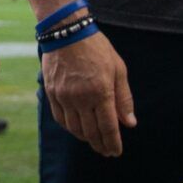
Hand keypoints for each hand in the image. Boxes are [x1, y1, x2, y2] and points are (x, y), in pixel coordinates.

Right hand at [42, 31, 135, 157]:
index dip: (113, 143)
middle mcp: (81, 98)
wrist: (66, 31)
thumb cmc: (96, 48)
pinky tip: (77, 129)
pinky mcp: (52, 93)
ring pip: (75, 129)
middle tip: (106, 151)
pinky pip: (60, 119)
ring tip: (94, 141)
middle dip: (100, 145)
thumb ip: (124, 98)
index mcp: (101, 92)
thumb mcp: (118, 69)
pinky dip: (70, 128)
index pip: (108, 127)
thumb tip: (129, 123)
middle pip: (91, 132)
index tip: (116, 152)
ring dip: (85, 139)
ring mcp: (64, 97)